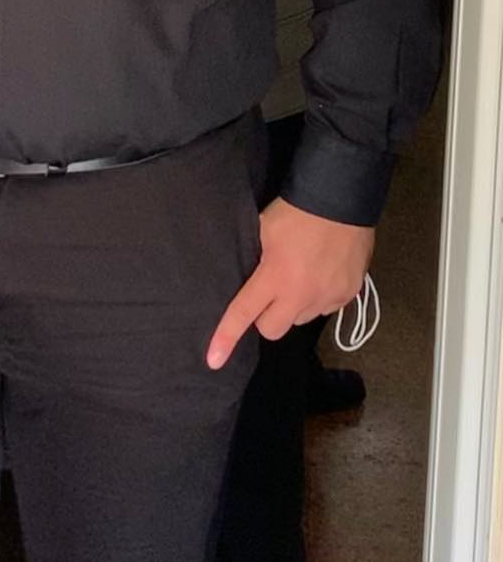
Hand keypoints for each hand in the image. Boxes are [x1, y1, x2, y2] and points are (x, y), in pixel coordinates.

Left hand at [206, 199, 374, 369]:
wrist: (341, 201)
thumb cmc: (295, 212)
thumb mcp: (262, 230)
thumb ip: (253, 259)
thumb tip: (246, 280)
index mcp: (275, 276)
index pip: (244, 313)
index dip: (226, 337)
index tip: (213, 360)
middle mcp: (301, 294)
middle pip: (272, 329)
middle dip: (265, 317)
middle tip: (267, 293)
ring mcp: (328, 297)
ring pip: (300, 320)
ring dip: (293, 307)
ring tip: (298, 277)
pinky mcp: (348, 296)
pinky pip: (324, 310)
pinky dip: (317, 299)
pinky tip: (319, 275)